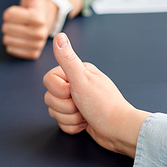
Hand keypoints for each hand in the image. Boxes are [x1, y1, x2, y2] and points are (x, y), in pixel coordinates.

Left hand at [2, 0, 57, 59]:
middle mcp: (40, 34)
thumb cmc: (35, 6)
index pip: (8, 16)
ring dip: (10, 33)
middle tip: (20, 21)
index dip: (10, 12)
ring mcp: (37, 45)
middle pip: (6, 28)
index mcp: (38, 18)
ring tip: (21, 28)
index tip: (20, 11)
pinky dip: (13, 43)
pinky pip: (10, 49)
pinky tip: (21, 38)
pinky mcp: (32, 54)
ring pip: (7, 39)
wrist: (46, 21)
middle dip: (10, 23)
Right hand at [42, 33, 149, 157]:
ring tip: (85, 115)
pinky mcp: (75, 116)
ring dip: (69, 117)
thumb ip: (67, 59)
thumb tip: (59, 36)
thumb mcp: (82, 79)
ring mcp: (75, 101)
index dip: (58, 90)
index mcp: (76, 72)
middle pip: (49, 97)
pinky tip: (85, 123)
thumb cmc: (103, 104)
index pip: (48, 80)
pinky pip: (61, 122)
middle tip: (81, 104)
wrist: (119, 130)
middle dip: (65, 107)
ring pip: (53, 111)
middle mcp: (75, 85)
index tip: (73, 91)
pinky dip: (72, 126)